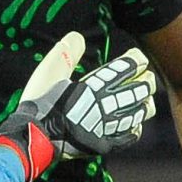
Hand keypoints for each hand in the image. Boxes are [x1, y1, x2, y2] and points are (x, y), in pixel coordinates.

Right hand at [11, 33, 157, 154]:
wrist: (34, 137)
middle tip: (147, 77)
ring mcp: (106, 127)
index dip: (135, 61)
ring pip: (137, 115)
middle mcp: (105, 107)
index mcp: (94, 87)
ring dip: (144, 105)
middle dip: (146, 82)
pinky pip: (127, 137)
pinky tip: (136, 126)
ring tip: (146, 100)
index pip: (124, 70)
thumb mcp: (49, 71)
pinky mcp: (102, 144)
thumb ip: (66, 52)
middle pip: (137, 92)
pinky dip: (134, 129)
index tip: (138, 57)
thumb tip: (78, 36)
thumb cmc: (40, 103)